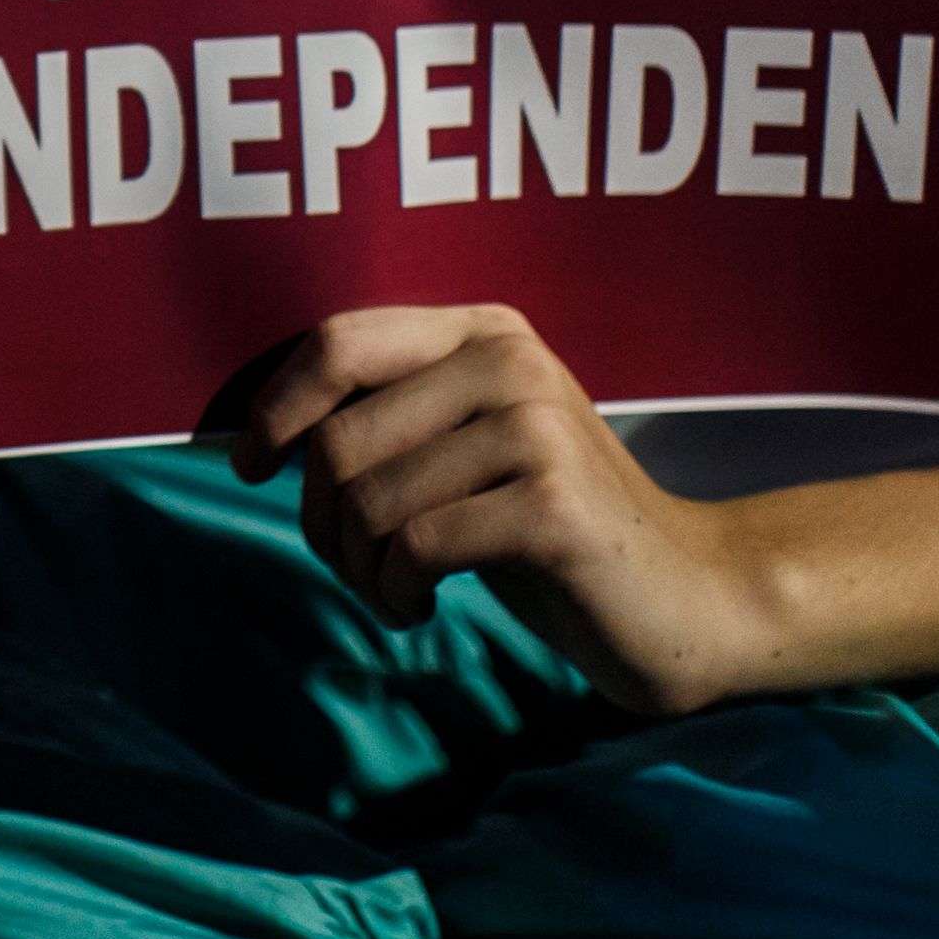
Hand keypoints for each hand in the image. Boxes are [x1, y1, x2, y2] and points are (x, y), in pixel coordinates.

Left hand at [240, 305, 778, 714]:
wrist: (689, 596)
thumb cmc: (550, 529)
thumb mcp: (465, 451)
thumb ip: (390, 418)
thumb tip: (261, 429)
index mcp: (484, 331)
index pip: (337, 342)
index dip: (275, 405)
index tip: (249, 464)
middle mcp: (510, 360)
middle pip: (339, 439)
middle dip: (320, 521)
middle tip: (354, 567)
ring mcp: (535, 428)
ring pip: (369, 500)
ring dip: (358, 570)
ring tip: (394, 592)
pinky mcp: (552, 505)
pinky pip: (415, 546)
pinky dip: (396, 592)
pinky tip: (422, 607)